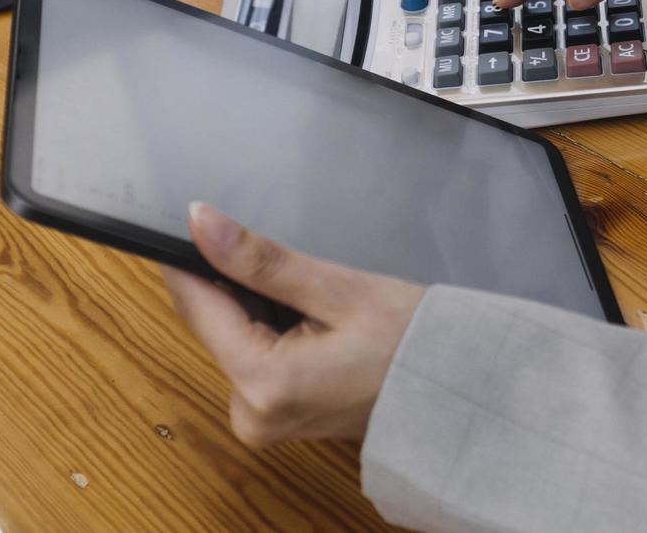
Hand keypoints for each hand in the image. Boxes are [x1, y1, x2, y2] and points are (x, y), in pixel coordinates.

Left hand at [162, 202, 425, 446]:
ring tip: (316, 303)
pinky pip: (252, 360)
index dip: (192, 259)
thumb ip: (261, 260)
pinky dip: (272, 334)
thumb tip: (200, 223)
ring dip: (259, 311)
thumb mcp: (338, 289)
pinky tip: (313, 326)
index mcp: (262, 384)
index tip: (199, 224)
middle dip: (241, 288)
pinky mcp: (272, 419)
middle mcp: (250, 414)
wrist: (453, 392)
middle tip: (298, 272)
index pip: (197, 306)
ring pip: (234, 339)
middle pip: (215, 324)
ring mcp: (260, 423)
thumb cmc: (411, 342)